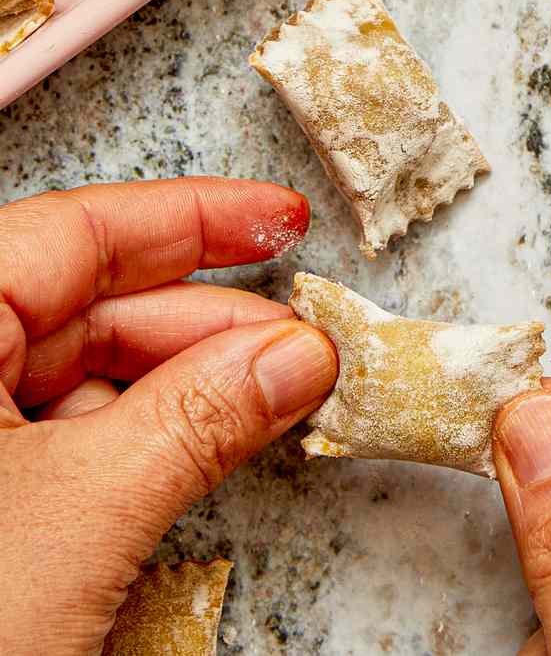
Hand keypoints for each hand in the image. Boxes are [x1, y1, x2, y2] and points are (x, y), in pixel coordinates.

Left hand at [0, 178, 337, 655]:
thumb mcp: (81, 509)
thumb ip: (199, 416)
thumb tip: (298, 355)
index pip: (74, 233)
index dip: (191, 219)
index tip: (282, 220)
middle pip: (88, 305)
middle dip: (208, 321)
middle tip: (303, 345)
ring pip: (85, 376)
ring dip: (190, 384)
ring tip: (276, 397)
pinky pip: (70, 439)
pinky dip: (149, 436)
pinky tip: (213, 442)